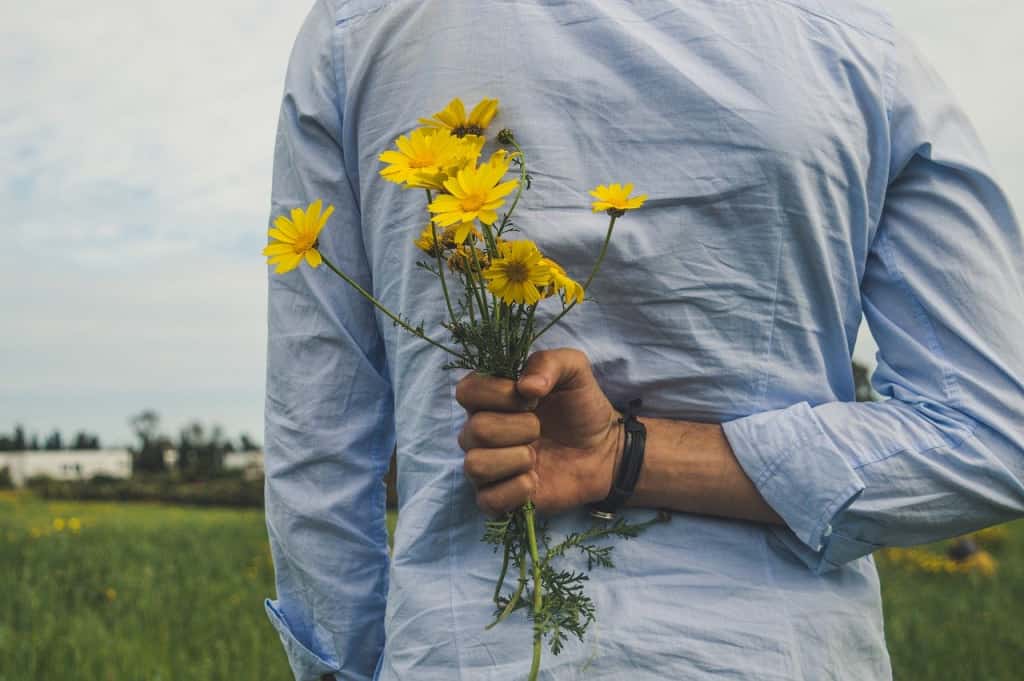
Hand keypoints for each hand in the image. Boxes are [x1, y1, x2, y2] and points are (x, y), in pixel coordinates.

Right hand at [456, 348, 620, 515]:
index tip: (531, 397)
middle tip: (540, 428)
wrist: (605, 449)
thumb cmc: (581, 407)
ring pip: (474, 466)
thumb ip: (549, 363)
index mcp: (491, 398)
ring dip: (514, 459)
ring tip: (535, 456)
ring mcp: (489, 466)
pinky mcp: (500, 497)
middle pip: (475, 430)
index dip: (498, 394)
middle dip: (517, 428)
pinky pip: (487, 500)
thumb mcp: (574, 371)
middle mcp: (481, 430)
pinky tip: (535, 480)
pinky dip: (515, 490)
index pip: (466, 391)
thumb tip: (525, 386)